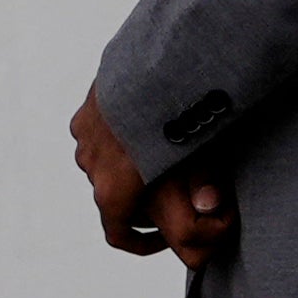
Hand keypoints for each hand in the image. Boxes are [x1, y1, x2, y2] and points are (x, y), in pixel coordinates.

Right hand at [70, 86, 234, 270]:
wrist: (156, 56)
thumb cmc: (179, 107)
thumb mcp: (203, 154)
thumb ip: (206, 186)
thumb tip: (211, 211)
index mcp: (114, 185)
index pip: (117, 230)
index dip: (141, 242)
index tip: (165, 238)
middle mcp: (92, 162)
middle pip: (113, 194)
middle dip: (141, 197)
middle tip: (175, 189)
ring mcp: (86, 132)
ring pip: (105, 160)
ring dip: (129, 163)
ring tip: (162, 150)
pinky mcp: (89, 104)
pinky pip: (101, 131)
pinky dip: (121, 134)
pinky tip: (149, 119)